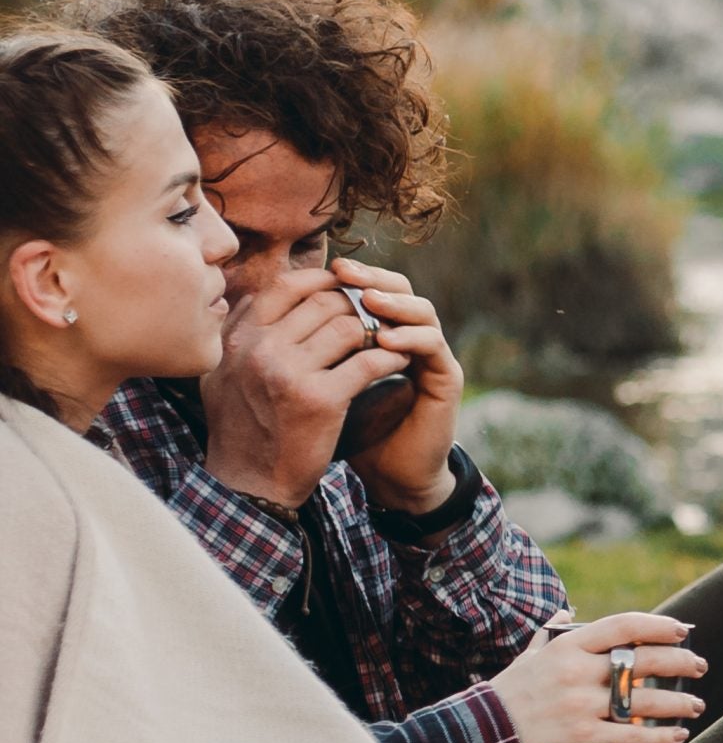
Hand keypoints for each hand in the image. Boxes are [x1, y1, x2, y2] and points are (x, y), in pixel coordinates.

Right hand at [201, 264, 414, 509]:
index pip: (286, 285)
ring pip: (349, 327)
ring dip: (377, 329)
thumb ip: (239, 333)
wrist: (249, 483)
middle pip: (323, 302)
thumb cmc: (241, 427)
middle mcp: (259, 349)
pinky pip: (369, 361)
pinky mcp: (321, 399)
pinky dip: (391, 355)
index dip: (323, 280)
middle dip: (356, 305)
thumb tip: (260, 295)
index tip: (346, 287)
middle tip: (377, 315)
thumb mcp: (222, 374)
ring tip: (391, 336)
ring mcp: (289, 373)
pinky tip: (400, 358)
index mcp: (238, 338)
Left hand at [329, 256, 463, 515]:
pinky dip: (409, 337)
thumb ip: (303, 350)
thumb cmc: (350, 432)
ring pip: (421, 310)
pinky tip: (383, 339)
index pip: (372, 288)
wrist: (388, 475)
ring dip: (393, 302)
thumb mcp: (317, 384)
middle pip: (400, 288)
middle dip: (371, 278)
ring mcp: (432, 357)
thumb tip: (256, 314)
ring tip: (365, 300)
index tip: (321, 268)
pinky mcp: (445, 378)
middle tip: (344, 270)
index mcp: (384, 334)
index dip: (350, 276)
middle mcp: (412, 339)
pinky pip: (431, 344)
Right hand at [489, 613, 706, 742]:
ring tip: (697, 705)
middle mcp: (577, 672)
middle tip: (701, 666)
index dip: (658, 626)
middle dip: (679, 663)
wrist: (482, 730)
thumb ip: (552, 631)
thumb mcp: (530, 654)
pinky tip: (678, 735)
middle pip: (642, 662)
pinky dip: (657, 737)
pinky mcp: (580, 736)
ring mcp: (579, 704)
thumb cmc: (511, 689)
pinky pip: (628, 736)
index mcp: (568, 646)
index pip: (623, 626)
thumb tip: (568, 611)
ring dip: (677, 703)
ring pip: (642, 702)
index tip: (683, 631)